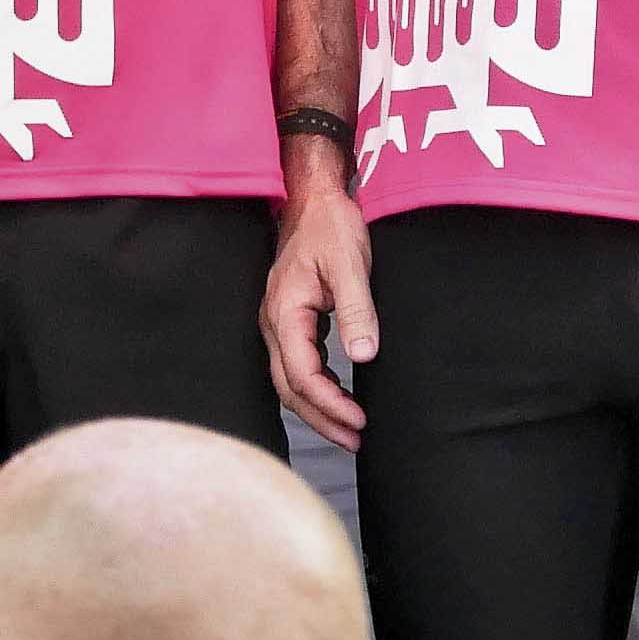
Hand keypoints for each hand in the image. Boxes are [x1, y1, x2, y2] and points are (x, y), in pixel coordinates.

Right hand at [262, 173, 377, 450]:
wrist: (314, 199)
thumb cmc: (331, 226)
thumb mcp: (350, 264)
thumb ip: (357, 309)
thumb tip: (364, 356)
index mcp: (284, 312)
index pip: (300, 374)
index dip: (328, 404)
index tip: (358, 421)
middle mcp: (274, 322)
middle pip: (290, 387)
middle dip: (321, 418)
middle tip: (355, 440)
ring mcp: (279, 321)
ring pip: (291, 378)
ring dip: (318, 407)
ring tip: (351, 428)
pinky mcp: (292, 319)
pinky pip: (297, 363)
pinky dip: (316, 385)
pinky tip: (339, 394)